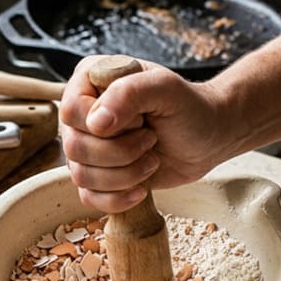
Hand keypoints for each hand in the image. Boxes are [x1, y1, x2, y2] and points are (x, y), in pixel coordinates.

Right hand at [59, 56, 235, 212]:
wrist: (209, 137)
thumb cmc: (189, 107)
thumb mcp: (165, 89)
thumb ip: (129, 94)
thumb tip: (95, 123)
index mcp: (89, 81)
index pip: (71, 111)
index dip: (107, 125)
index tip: (141, 120)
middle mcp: (82, 113)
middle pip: (74, 146)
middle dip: (120, 153)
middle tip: (151, 140)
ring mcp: (87, 146)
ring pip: (80, 175)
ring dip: (124, 175)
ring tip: (151, 160)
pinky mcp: (98, 175)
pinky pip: (88, 197)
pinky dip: (118, 198)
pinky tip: (142, 188)